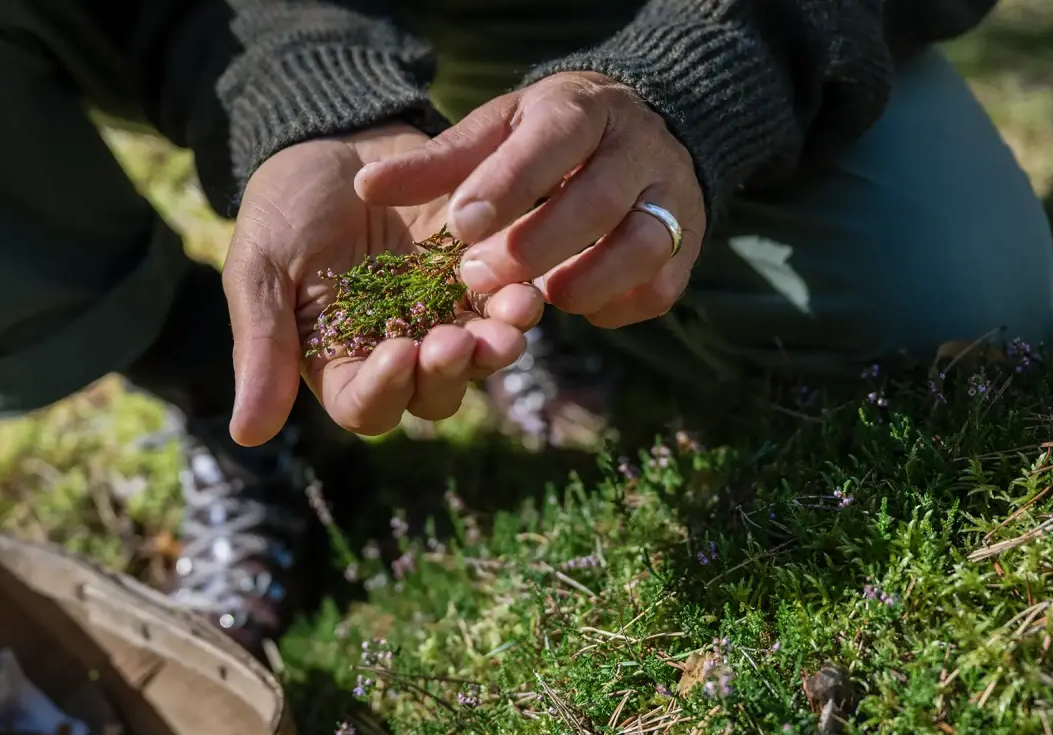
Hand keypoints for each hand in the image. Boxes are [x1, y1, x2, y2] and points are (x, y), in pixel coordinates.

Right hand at [223, 123, 544, 446]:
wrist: (335, 137)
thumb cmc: (283, 207)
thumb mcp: (259, 269)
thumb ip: (262, 346)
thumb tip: (248, 436)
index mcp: (339, 362)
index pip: (364, 407)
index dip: (383, 391)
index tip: (397, 354)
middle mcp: (397, 353)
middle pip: (431, 396)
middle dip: (447, 373)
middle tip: (455, 340)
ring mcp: (444, 318)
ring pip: (478, 359)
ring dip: (495, 348)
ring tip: (508, 323)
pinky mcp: (481, 279)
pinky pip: (505, 306)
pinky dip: (517, 304)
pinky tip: (526, 291)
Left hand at [355, 72, 705, 328]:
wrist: (644, 132)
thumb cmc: (548, 139)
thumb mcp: (496, 133)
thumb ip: (437, 164)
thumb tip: (365, 186)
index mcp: (581, 111)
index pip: (551, 141)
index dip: (508, 185)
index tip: (462, 224)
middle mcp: (636, 150)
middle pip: (597, 201)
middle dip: (538, 246)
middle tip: (483, 278)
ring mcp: (670, 199)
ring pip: (645, 246)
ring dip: (589, 281)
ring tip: (541, 300)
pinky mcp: (686, 248)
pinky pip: (659, 288)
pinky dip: (617, 304)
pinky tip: (579, 305)